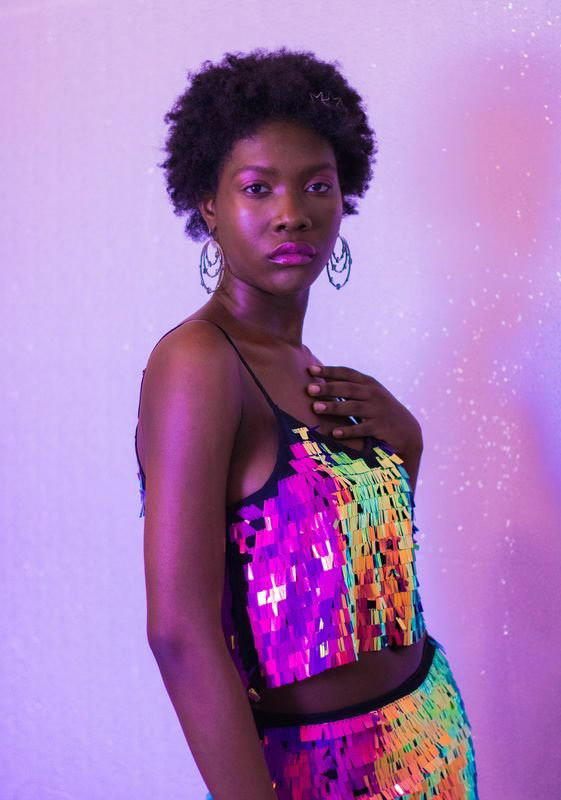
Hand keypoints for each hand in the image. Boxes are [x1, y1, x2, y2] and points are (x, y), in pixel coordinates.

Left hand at [306, 363, 422, 456]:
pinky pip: (362, 429)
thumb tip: (321, 382)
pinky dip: (348, 431)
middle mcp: (373, 394)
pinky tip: (334, 433)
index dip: (329, 371)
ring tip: (316, 407)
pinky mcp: (380, 427)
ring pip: (353, 407)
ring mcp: (377, 411)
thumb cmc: (380, 411)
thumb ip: (350, 388)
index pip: (347, 373)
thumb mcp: (369, 395)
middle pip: (348, 388)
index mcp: (368, 384)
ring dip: (334, 407)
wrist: (407, 430)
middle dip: (328, 388)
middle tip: (309, 389)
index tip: (310, 370)